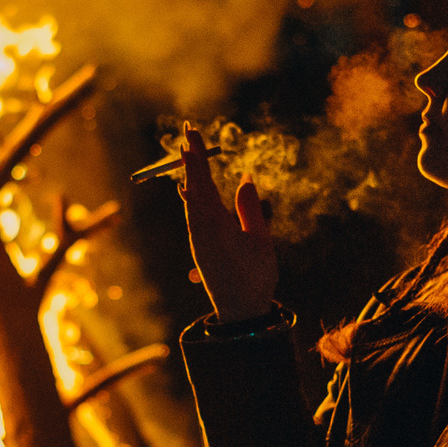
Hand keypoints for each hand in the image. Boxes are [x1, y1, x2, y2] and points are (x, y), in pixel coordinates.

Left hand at [174, 126, 278, 321]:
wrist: (239, 313)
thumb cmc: (254, 278)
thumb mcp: (259, 240)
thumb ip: (249, 208)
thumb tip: (245, 177)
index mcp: (214, 222)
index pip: (202, 180)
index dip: (196, 155)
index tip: (190, 133)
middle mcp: (200, 227)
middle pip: (192, 184)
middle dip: (191, 158)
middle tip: (188, 133)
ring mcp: (197, 237)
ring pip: (190, 198)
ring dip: (190, 174)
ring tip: (187, 154)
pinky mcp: (200, 246)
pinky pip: (193, 212)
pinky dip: (192, 194)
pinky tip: (188, 189)